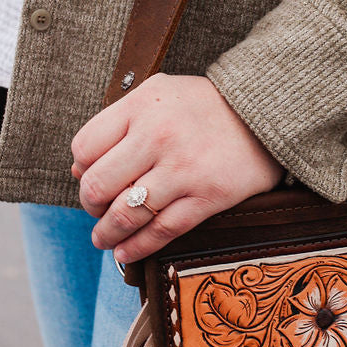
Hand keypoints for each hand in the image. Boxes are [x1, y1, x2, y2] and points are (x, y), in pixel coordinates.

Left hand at [70, 74, 282, 264]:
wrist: (265, 113)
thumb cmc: (205, 105)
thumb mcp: (158, 94)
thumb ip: (119, 121)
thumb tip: (80, 168)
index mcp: (141, 106)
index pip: (85, 147)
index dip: (81, 170)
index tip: (89, 180)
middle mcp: (157, 135)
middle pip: (98, 185)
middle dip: (90, 206)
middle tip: (95, 212)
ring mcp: (183, 168)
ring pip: (125, 214)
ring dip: (107, 234)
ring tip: (103, 239)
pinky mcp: (207, 196)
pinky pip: (161, 231)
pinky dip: (137, 247)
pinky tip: (126, 252)